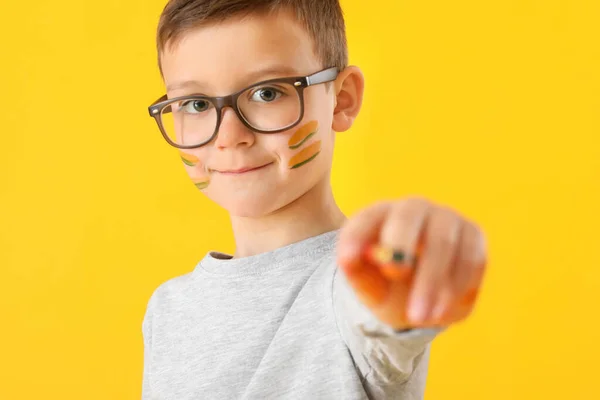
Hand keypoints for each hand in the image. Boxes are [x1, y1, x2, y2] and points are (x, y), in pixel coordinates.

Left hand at [336, 198, 486, 329]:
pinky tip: (439, 312)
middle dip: (400, 250)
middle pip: (408, 218)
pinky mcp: (474, 235)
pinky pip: (471, 258)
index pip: (366, 218)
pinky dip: (456, 287)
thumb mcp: (366, 283)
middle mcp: (414, 208)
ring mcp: (447, 218)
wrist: (420, 294)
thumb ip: (355, 271)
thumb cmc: (385, 283)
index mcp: (379, 214)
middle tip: (394, 277)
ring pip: (443, 243)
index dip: (357, 236)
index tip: (348, 260)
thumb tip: (348, 259)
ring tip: (419, 317)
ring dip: (432, 282)